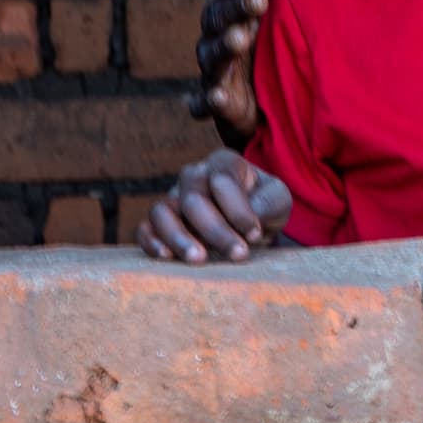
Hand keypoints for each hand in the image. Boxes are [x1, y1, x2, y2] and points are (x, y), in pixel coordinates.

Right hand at [138, 148, 297, 261]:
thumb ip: (270, 202)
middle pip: (193, 198)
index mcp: (223, 163)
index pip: (222, 180)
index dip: (238, 209)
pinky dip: (150, 242)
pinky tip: (166, 258)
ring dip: (179, 237)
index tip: (254, 233)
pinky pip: (144, 228)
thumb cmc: (263, 208)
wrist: (249, 227)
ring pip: (162, 211)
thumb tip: (253, 213)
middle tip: (238, 254)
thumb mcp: (278, 200)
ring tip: (199, 259)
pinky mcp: (160, 222)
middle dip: (216, 229)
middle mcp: (193, 176)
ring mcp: (173, 198)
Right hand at [185, 0, 291, 143]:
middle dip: (239, 6)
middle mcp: (214, 35)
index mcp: (227, 9)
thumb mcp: (259, 12)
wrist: (251, 102)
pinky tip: (218, 96)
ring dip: (225, 46)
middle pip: (221, 15)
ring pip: (214, 55)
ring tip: (240, 39)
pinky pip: (204, 103)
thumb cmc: (256, 46)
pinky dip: (208, 100)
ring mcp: (212, 69)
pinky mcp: (214, 104)